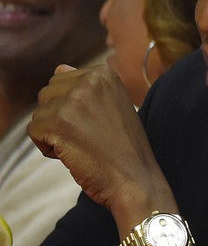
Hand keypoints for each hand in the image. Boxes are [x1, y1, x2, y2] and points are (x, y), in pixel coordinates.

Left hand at [27, 63, 171, 216]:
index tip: (97, 123)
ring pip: (40, 113)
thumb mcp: (112, 105)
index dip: (74, 107)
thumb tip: (59, 68)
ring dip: (54, 133)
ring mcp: (73, 100)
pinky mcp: (58, 122)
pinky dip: (47, 148)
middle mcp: (90, 80)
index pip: (64, 81)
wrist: (135, 178)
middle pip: (48, 93)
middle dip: (60, 117)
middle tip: (90, 135)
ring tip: (83, 144)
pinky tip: (73, 153)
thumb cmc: (125, 147)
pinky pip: (33, 131)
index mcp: (104, 73)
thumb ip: (86, 86)